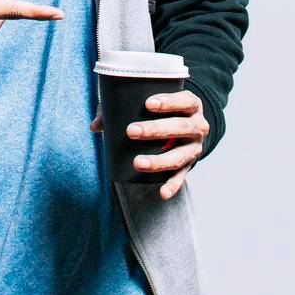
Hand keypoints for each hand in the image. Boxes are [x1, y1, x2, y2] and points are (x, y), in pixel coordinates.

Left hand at [89, 89, 207, 199]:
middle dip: (156, 130)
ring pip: (180, 155)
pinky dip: (172, 185)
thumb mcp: (148, 104)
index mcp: (192, 106)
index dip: (169, 102)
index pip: (185, 101)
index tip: (147, 104)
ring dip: (159, 160)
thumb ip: (122, 109)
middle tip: (131, 131)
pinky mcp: (189, 165)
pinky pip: (181, 177)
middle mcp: (198, 126)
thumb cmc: (162, 112)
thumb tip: (96, 126)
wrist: (186, 128)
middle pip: (181, 127)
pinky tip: (162, 193)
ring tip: (137, 162)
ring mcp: (194, 147)